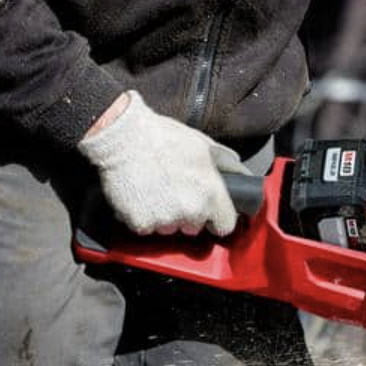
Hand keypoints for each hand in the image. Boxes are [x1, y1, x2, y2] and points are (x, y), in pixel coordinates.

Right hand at [77, 91, 246, 235]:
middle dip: (189, 215)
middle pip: (195, 228)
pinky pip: (146, 228)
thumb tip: (241, 173)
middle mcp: (190, 211)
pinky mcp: (140, 224)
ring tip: (157, 191)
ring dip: (166, 217)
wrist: (124, 136)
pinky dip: (143, 217)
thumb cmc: (163, 137)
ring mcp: (164, 220)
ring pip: (170, 229)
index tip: (211, 213)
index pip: (225, 226)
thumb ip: (226, 163)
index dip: (218, 219)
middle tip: (176, 192)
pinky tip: (141, 195)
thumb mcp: (203, 144)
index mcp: (210, 193)